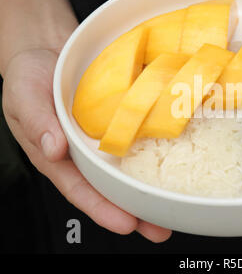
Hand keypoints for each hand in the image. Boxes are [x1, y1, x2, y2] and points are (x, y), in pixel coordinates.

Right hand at [2, 48, 171, 242]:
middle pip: (112, 187)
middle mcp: (87, 153)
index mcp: (60, 157)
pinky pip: (141, 135)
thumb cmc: (30, 76)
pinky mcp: (122, 119)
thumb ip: (37, 123)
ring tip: (177, 206)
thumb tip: (53, 151)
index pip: (81, 189)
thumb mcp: (24, 96)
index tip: (126, 224)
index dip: (102, 209)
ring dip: (153, 186)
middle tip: (161, 228)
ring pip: (131, 167)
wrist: (49, 49)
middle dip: (136, 210)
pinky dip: (160, 148)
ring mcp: (107, 138)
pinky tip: (180, 157)